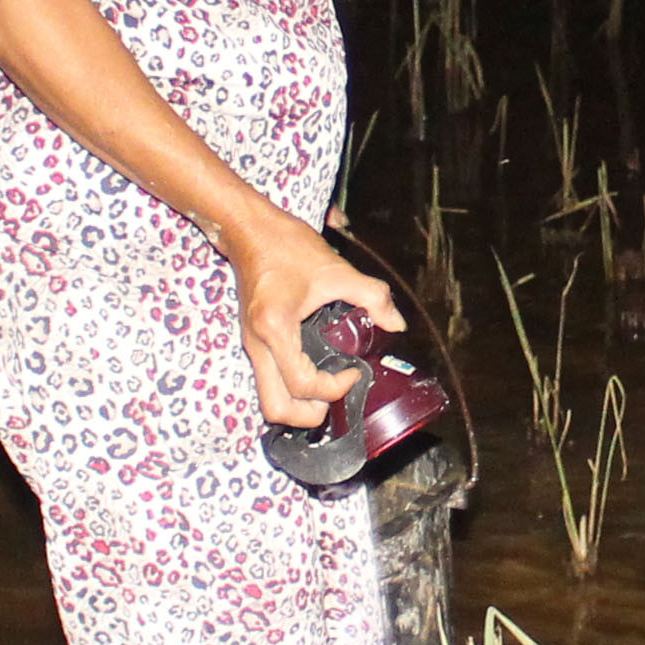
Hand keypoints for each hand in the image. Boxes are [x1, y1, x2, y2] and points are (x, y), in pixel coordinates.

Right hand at [230, 215, 401, 426]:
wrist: (249, 230)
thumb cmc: (285, 245)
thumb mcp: (336, 269)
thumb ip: (372, 296)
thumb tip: (395, 323)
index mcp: (275, 328)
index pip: (302, 384)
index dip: (334, 388)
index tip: (354, 371)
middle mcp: (257, 344)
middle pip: (275, 408)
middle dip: (309, 414)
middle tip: (337, 394)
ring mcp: (251, 346)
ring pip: (268, 399)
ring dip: (298, 405)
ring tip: (328, 389)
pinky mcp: (252, 341)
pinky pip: (268, 381)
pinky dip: (290, 389)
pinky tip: (315, 372)